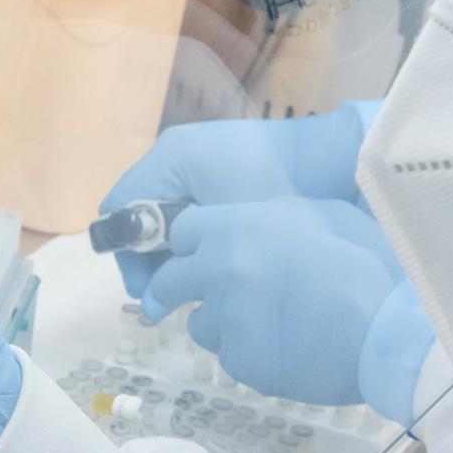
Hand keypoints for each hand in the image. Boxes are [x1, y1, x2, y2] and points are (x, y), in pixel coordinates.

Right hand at [98, 103, 379, 294]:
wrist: (332, 165)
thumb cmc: (273, 195)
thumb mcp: (221, 232)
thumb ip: (178, 260)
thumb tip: (148, 299)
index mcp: (170, 158)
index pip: (120, 208)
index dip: (127, 254)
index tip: (147, 290)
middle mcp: (176, 153)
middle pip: (139, 212)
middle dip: (148, 257)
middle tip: (166, 298)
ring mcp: (198, 158)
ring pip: (163, 213)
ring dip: (171, 250)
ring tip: (192, 285)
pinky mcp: (219, 169)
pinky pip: (188, 206)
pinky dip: (192, 236)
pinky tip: (212, 262)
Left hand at [142, 198, 432, 415]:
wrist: (392, 327)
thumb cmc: (367, 262)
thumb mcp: (318, 215)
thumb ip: (268, 218)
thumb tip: (246, 224)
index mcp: (240, 227)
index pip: (181, 231)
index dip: (192, 242)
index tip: (199, 253)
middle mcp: (223, 271)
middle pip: (170, 281)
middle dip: (181, 286)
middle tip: (193, 295)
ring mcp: (229, 320)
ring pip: (199, 324)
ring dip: (219, 323)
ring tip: (262, 323)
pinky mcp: (242, 362)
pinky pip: (229, 356)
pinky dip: (248, 352)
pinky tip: (282, 346)